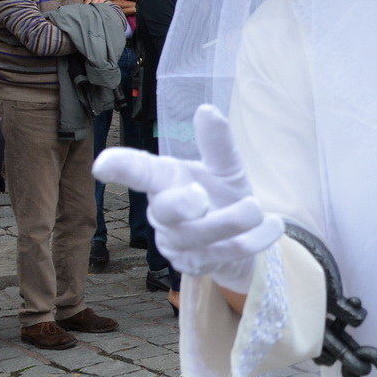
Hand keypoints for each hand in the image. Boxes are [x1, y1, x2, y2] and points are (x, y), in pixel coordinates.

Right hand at [93, 105, 280, 291]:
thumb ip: (217, 144)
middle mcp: (165, 215)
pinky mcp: (199, 266)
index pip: (139, 172)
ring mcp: (179, 244)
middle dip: (181, 205)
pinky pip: (225, 255)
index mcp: (165, 182)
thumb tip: (208, 110)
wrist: (241, 239)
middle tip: (201, 196)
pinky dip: (254, 240)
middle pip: (163, 212)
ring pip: (199, 238)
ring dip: (231, 223)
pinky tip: (273, 226)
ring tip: (257, 208)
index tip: (102, 164)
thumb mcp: (224, 168)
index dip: (121, 167)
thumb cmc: (221, 195)